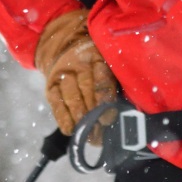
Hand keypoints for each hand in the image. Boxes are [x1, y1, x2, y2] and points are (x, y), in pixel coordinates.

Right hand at [35, 10, 119, 135]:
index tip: (110, 118)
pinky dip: (63, 118)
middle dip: (94, 114)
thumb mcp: (110, 63)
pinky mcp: (51, 85)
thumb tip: (129, 110)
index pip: (102, 79)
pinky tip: (70, 130)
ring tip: (88, 134)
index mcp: (99, 57)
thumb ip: (118, 81)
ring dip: (79, 118)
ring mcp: (63, 74)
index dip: (105, 100)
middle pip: (85, 90)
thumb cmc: (99, 63)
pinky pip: (56, 102)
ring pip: (70, 97)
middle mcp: (78, 64)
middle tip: (101, 133)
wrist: (67, 47)